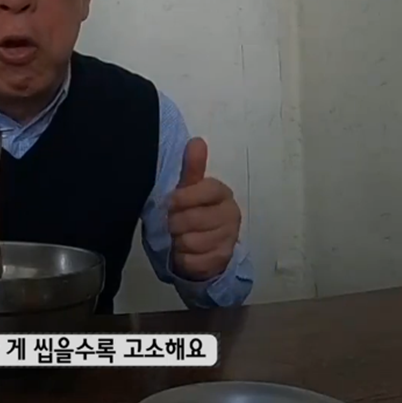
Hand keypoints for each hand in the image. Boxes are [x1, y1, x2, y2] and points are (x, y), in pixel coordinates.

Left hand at [168, 137, 240, 280]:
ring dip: (177, 242)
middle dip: (175, 223)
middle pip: (194, 219)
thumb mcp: (187, 190)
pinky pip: (194, 261)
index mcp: (222, 193)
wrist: (199, 248)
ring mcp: (229, 239)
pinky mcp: (223, 260)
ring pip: (192, 241)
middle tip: (171, 223)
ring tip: (178, 238)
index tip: (170, 202)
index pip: (205, 190)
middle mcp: (231, 214)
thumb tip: (196, 141)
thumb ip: (191, 168)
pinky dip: (183, 259)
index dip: (182, 198)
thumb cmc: (189, 213)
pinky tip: (183, 253)